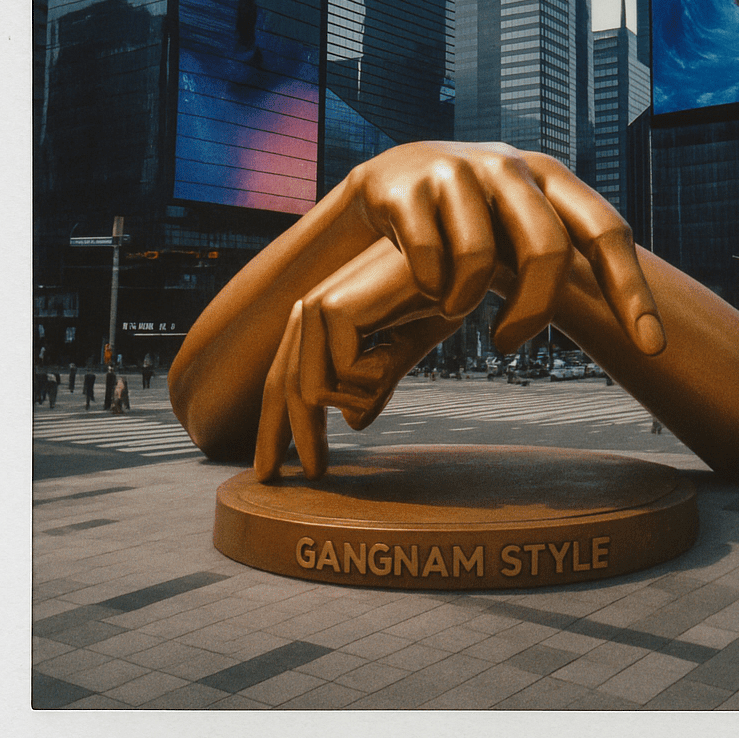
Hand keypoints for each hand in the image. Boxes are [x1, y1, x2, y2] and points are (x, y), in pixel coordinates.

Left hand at [254, 238, 461, 479]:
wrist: (468, 262)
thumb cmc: (443, 294)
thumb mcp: (407, 349)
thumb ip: (379, 381)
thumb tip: (352, 423)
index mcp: (321, 321)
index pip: (285, 383)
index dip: (276, 430)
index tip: (271, 473)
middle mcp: (310, 312)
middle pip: (286, 392)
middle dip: (297, 438)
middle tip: (313, 475)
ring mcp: (317, 309)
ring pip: (319, 394)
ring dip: (369, 391)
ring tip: (399, 354)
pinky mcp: (333, 311)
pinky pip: (349, 378)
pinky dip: (381, 373)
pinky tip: (402, 338)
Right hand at [255, 143, 665, 480]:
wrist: (384, 185)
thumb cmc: (468, 221)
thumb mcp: (517, 227)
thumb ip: (563, 255)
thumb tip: (630, 321)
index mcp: (550, 176)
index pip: (606, 230)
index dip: (632, 290)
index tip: (650, 348)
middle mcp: (510, 166)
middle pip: (546, 248)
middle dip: (532, 311)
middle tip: (508, 345)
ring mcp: (457, 169)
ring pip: (480, 257)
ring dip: (467, 302)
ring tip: (453, 309)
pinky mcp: (407, 184)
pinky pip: (431, 256)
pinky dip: (431, 286)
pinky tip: (426, 287)